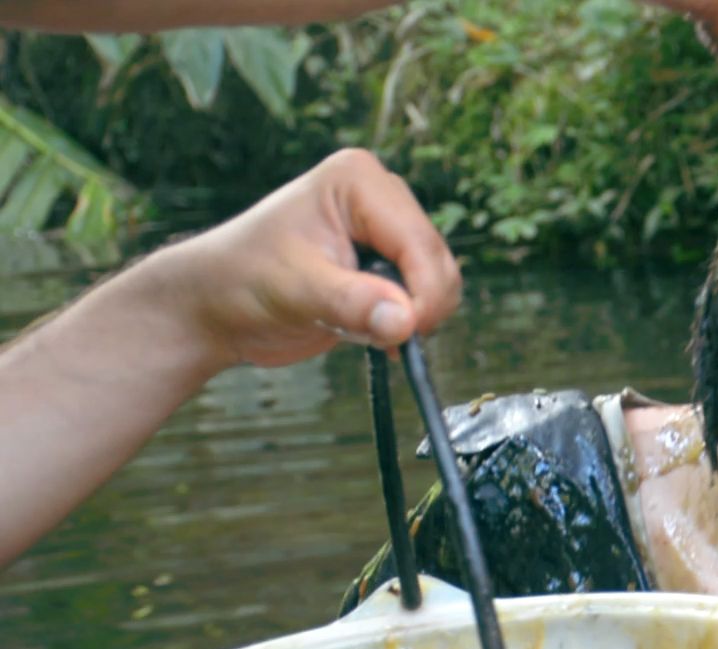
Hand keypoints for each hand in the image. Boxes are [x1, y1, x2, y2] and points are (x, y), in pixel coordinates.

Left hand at [161, 147, 459, 373]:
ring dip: (408, 317)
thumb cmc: (239, 281)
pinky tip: (370, 331)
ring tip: (359, 327)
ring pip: (438, 282)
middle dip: (415, 306)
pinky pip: (424, 297)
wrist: (214, 304)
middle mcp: (381, 197)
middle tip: (376, 335)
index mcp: (358, 180)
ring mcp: (386, 231)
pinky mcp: (387, 263)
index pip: (419, 241)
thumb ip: (352, 303)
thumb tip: (406, 321)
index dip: (422, 293)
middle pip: (437, 260)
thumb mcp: (295, 290)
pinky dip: (405, 323)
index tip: (403, 334)